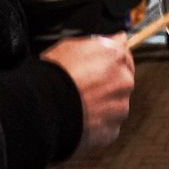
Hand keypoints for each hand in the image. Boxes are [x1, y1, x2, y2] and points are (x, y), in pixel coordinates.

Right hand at [40, 34, 134, 152]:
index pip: (124, 54)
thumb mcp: (70, 45)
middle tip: (86, 86)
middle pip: (122, 80)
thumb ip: (100, 42)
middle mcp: (124, 81)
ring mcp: (120, 107)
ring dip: (104, 104)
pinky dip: (98, 123)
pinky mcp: (112, 130)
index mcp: (116, 56)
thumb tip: (117, 38)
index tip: (101, 65)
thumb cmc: (54, 75)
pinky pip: (108, 125)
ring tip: (80, 105)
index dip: (110, 60)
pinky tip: (81, 118)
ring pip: (116, 104)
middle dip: (109, 83)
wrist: (45, 108)